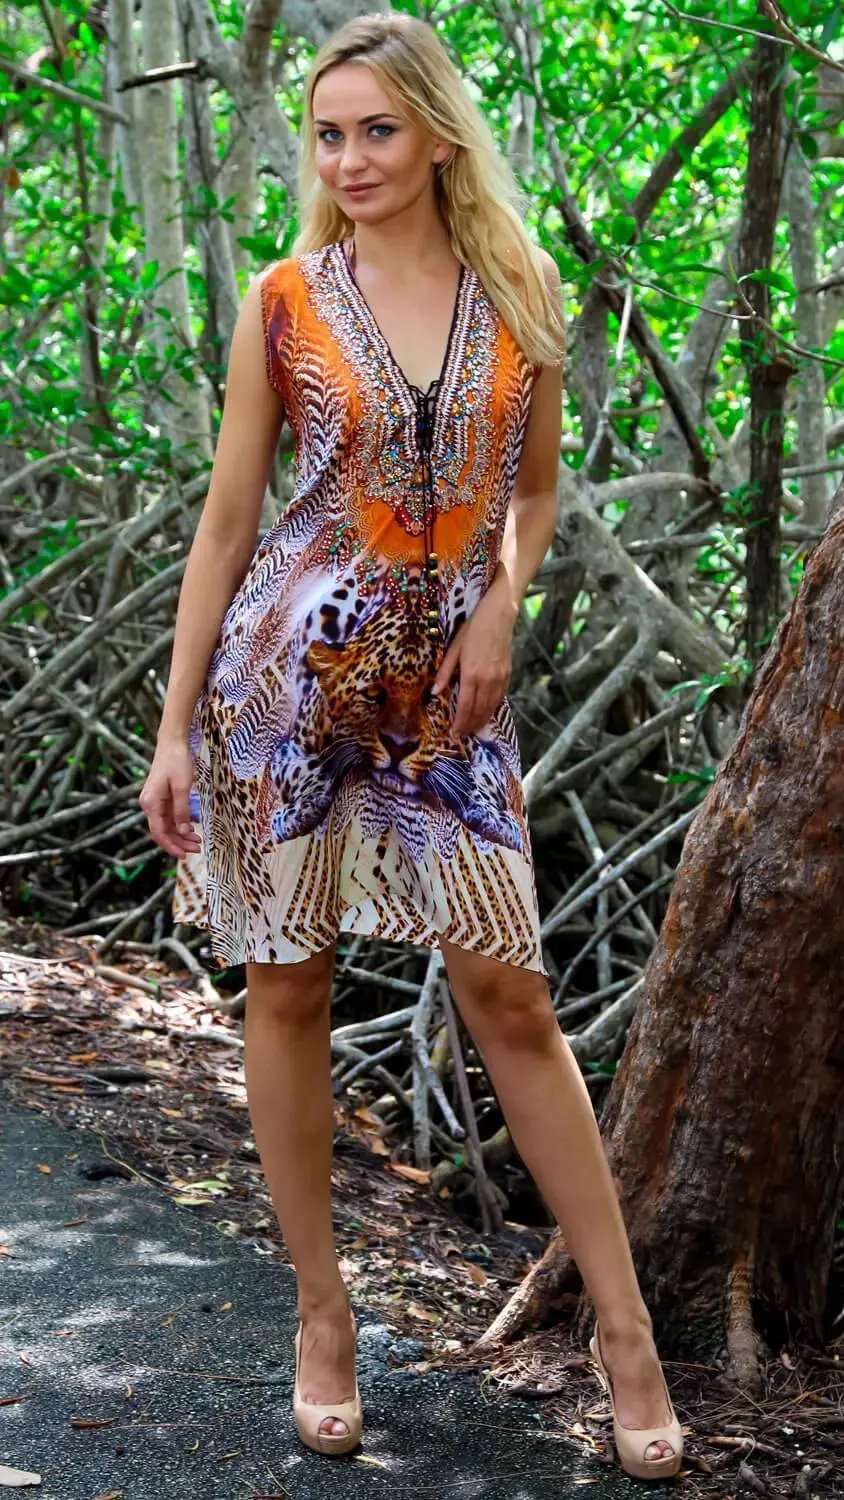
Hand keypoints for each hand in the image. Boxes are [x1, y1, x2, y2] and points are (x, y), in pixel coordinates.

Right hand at [139, 737, 201, 858]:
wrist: (172, 742)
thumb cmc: (177, 761)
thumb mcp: (182, 787)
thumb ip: (182, 811)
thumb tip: (183, 831)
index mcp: (151, 803)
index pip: (159, 833)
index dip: (172, 846)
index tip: (185, 855)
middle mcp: (149, 804)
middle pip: (162, 831)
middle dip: (179, 842)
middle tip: (197, 848)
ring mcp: (155, 801)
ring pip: (166, 825)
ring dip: (180, 835)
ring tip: (197, 841)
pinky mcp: (161, 798)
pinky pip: (169, 817)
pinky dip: (180, 824)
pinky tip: (191, 829)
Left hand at [431, 586, 517, 736]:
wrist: (499, 616)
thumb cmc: (473, 629)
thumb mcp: (454, 649)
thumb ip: (445, 672)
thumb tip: (434, 693)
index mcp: (472, 674)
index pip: (465, 706)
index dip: (460, 722)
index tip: (454, 733)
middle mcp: (488, 680)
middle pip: (479, 711)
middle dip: (470, 726)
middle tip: (462, 735)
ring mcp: (500, 679)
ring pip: (491, 707)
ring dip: (482, 721)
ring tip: (473, 729)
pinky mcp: (508, 675)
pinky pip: (500, 698)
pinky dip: (492, 709)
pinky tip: (486, 713)